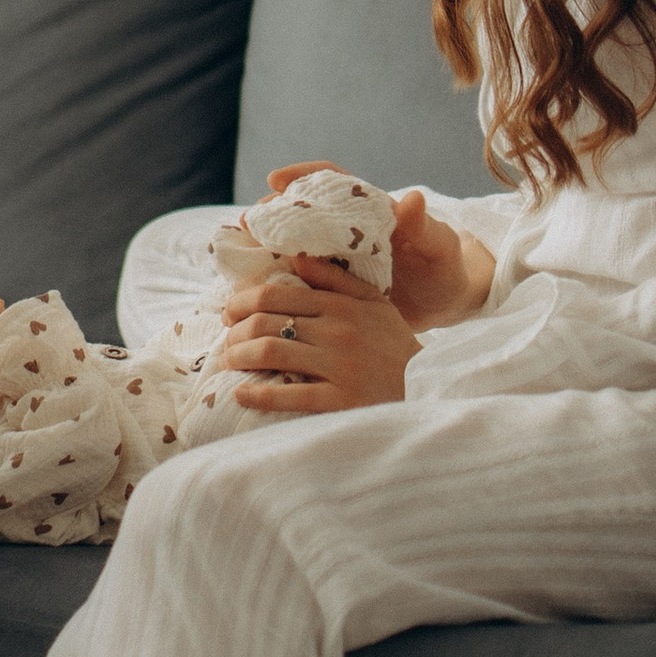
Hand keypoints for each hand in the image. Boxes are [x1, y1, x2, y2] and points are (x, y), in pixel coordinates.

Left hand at [215, 259, 419, 414]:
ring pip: (269, 353)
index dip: (242, 302)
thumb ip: (334, 278)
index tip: (229, 313)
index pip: (275, 294)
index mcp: (341, 305)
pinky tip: (242, 394)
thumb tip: (294, 255)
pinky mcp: (341, 401)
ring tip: (230, 363)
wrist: (429, 390)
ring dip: (238, 357)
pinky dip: (257, 394)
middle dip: (234, 331)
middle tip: (226, 341)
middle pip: (265, 322)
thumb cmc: (394, 346)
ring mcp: (339, 367)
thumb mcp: (373, 303)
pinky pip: (288, 395)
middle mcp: (337, 331)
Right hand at [263, 164, 488, 331]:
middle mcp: (345, 232)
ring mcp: (336, 260)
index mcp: (368, 211)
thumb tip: (412, 197)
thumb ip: (424, 226)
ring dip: (267, 247)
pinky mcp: (331, 289)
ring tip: (244, 254)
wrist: (444, 305)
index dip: (303, 176)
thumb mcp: (440, 246)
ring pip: (293, 246)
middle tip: (250, 222)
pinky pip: (299, 282)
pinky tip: (257, 289)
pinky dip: (278, 281)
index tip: (275, 178)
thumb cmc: (444, 267)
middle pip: (301, 214)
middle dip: (273, 214)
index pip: (331, 183)